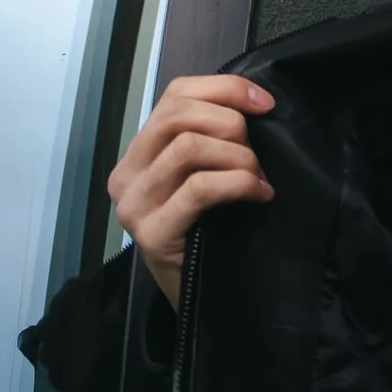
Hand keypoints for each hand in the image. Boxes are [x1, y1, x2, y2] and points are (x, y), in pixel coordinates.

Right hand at [108, 74, 275, 308]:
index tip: (265, 104)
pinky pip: (200, 188)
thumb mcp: (206, 177)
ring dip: (238, 157)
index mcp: (138, 152)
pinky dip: (239, 184)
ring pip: (188, 147)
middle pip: (178, 114)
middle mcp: (126, 174)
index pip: (174, 95)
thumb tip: (254, 104)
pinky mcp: (152, 234)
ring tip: (258, 179)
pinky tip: (259, 195)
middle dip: (231, 124)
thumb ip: (212, 140)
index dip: (224, 89)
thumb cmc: (210, 235)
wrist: (203, 302)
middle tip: (257, 156)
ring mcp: (134, 205)